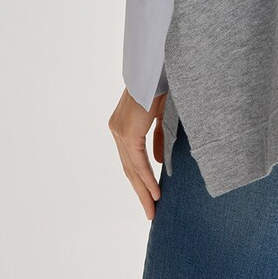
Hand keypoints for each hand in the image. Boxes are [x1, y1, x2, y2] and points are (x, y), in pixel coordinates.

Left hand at [109, 86, 167, 219]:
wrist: (155, 68)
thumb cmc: (160, 85)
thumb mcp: (161, 115)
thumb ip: (158, 137)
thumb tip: (157, 161)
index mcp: (122, 125)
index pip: (130, 158)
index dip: (140, 178)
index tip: (149, 195)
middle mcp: (116, 130)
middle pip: (128, 168)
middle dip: (140, 191)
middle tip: (150, 210)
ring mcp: (119, 132)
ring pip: (131, 169)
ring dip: (144, 190)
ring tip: (153, 208)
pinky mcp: (128, 133)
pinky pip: (138, 162)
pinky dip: (147, 178)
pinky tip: (155, 192)